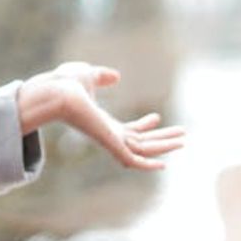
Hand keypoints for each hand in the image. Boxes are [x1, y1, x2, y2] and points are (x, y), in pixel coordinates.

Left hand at [17, 62, 183, 170]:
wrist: (57, 91)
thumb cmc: (66, 84)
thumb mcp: (89, 76)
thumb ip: (102, 76)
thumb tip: (116, 76)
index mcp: (102, 124)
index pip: (128, 131)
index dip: (144, 126)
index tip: (157, 116)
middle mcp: (107, 135)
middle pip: (141, 142)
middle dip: (162, 139)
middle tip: (182, 135)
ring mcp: (109, 141)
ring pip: (142, 150)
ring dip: (164, 146)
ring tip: (183, 140)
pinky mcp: (110, 144)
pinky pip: (132, 160)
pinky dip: (147, 165)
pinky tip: (164, 164)